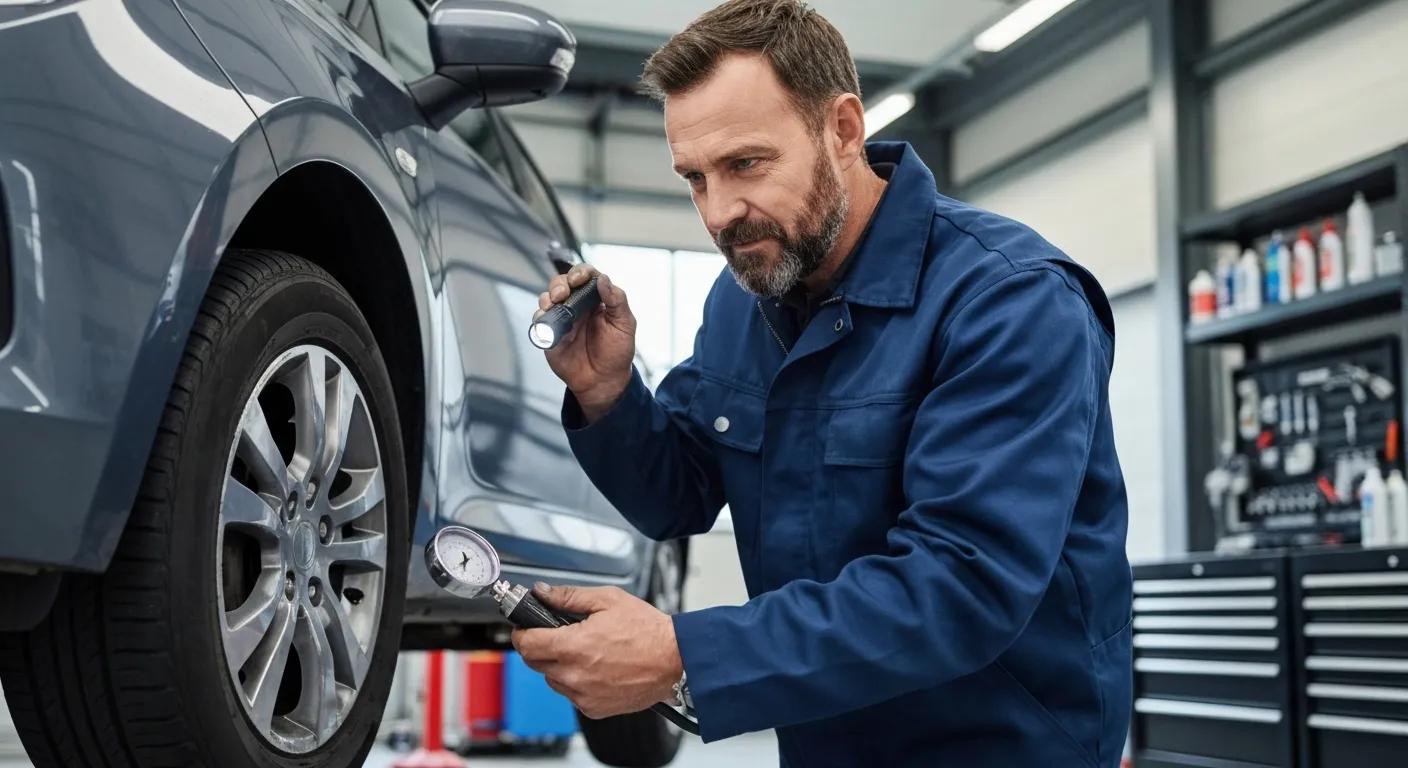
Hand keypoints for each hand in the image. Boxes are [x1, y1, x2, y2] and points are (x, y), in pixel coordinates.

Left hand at [511, 584, 681, 719]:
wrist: (675, 660)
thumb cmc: (647, 630)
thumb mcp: (608, 600)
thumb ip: (569, 596)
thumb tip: (543, 592)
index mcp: (574, 646)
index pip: (526, 644)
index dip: (522, 633)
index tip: (525, 628)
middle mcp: (575, 675)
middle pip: (535, 663)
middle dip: (540, 646)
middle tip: (557, 635)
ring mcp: (584, 695)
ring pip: (552, 680)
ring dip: (558, 665)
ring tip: (584, 651)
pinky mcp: (594, 708)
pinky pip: (571, 694)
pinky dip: (576, 682)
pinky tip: (595, 668)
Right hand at [536, 264, 635, 422]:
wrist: (604, 381)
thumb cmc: (616, 352)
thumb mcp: (625, 324)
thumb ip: (617, 300)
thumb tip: (604, 279)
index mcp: (596, 299)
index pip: (586, 276)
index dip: (580, 272)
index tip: (580, 278)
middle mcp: (577, 306)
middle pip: (562, 283)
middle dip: (559, 283)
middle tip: (563, 293)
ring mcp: (562, 319)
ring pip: (547, 298)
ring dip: (547, 297)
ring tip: (554, 304)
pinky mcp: (550, 334)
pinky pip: (540, 321)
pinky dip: (540, 318)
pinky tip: (547, 320)